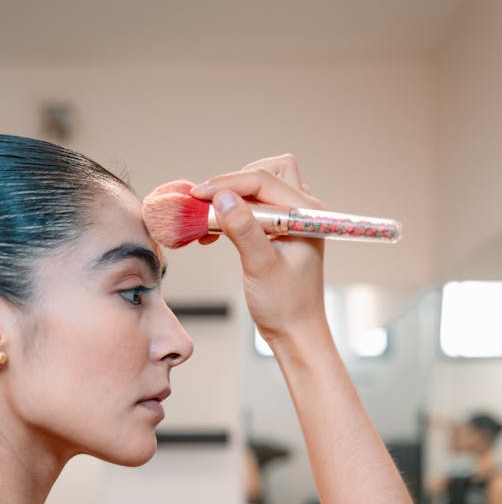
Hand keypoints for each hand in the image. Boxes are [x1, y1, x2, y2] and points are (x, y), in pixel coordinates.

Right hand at [190, 154, 326, 348]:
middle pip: (266, 172)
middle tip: (207, 206)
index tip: (197, 195)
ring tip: (209, 222)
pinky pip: (255, 206)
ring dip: (232, 197)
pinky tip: (213, 233)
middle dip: (234, 184)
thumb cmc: (285, 305)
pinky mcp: (279, 230)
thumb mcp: (261, 267)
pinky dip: (233, 213)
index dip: (227, 184)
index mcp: (305, 214)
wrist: (294, 331)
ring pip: (260, 186)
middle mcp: (302, 210)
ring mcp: (291, 219)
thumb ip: (244, 231)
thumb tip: (223, 197)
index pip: (263, 180)